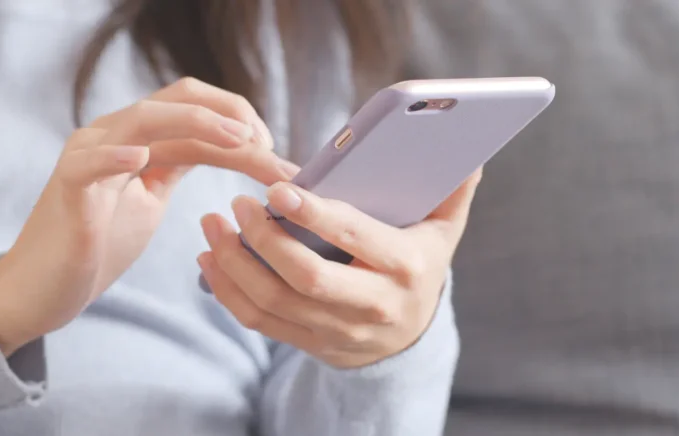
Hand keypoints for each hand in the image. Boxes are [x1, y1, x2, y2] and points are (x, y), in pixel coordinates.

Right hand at [0, 77, 299, 355]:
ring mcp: (87, 157)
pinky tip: (140, 157)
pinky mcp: (67, 191)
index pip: (194, 109)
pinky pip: (87, 163)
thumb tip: (233, 150)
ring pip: (142, 119)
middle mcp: (113, 136)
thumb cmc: (98, 243)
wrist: (45, 288)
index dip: (239, 121)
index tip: (275, 152)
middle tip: (267, 143)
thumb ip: (178, 166)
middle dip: (230, 116)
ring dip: (195, 124)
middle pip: (176, 100)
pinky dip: (113, 156)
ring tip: (237, 139)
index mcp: (138, 139)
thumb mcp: (151, 198)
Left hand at [198, 169, 480, 368]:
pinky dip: (227, 291)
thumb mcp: (443, 230)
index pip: (353, 238)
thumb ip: (451, 190)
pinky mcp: (309, 343)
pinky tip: (211, 259)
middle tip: (237, 202)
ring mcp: (337, 330)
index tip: (277, 189)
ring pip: (272, 301)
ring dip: (233, 263)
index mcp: (405, 268)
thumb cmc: (419, 266)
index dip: (313, 214)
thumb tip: (467, 150)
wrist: (408, 339)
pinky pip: (259, 321)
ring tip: (211, 224)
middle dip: (262, 238)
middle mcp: (371, 305)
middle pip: (304, 276)